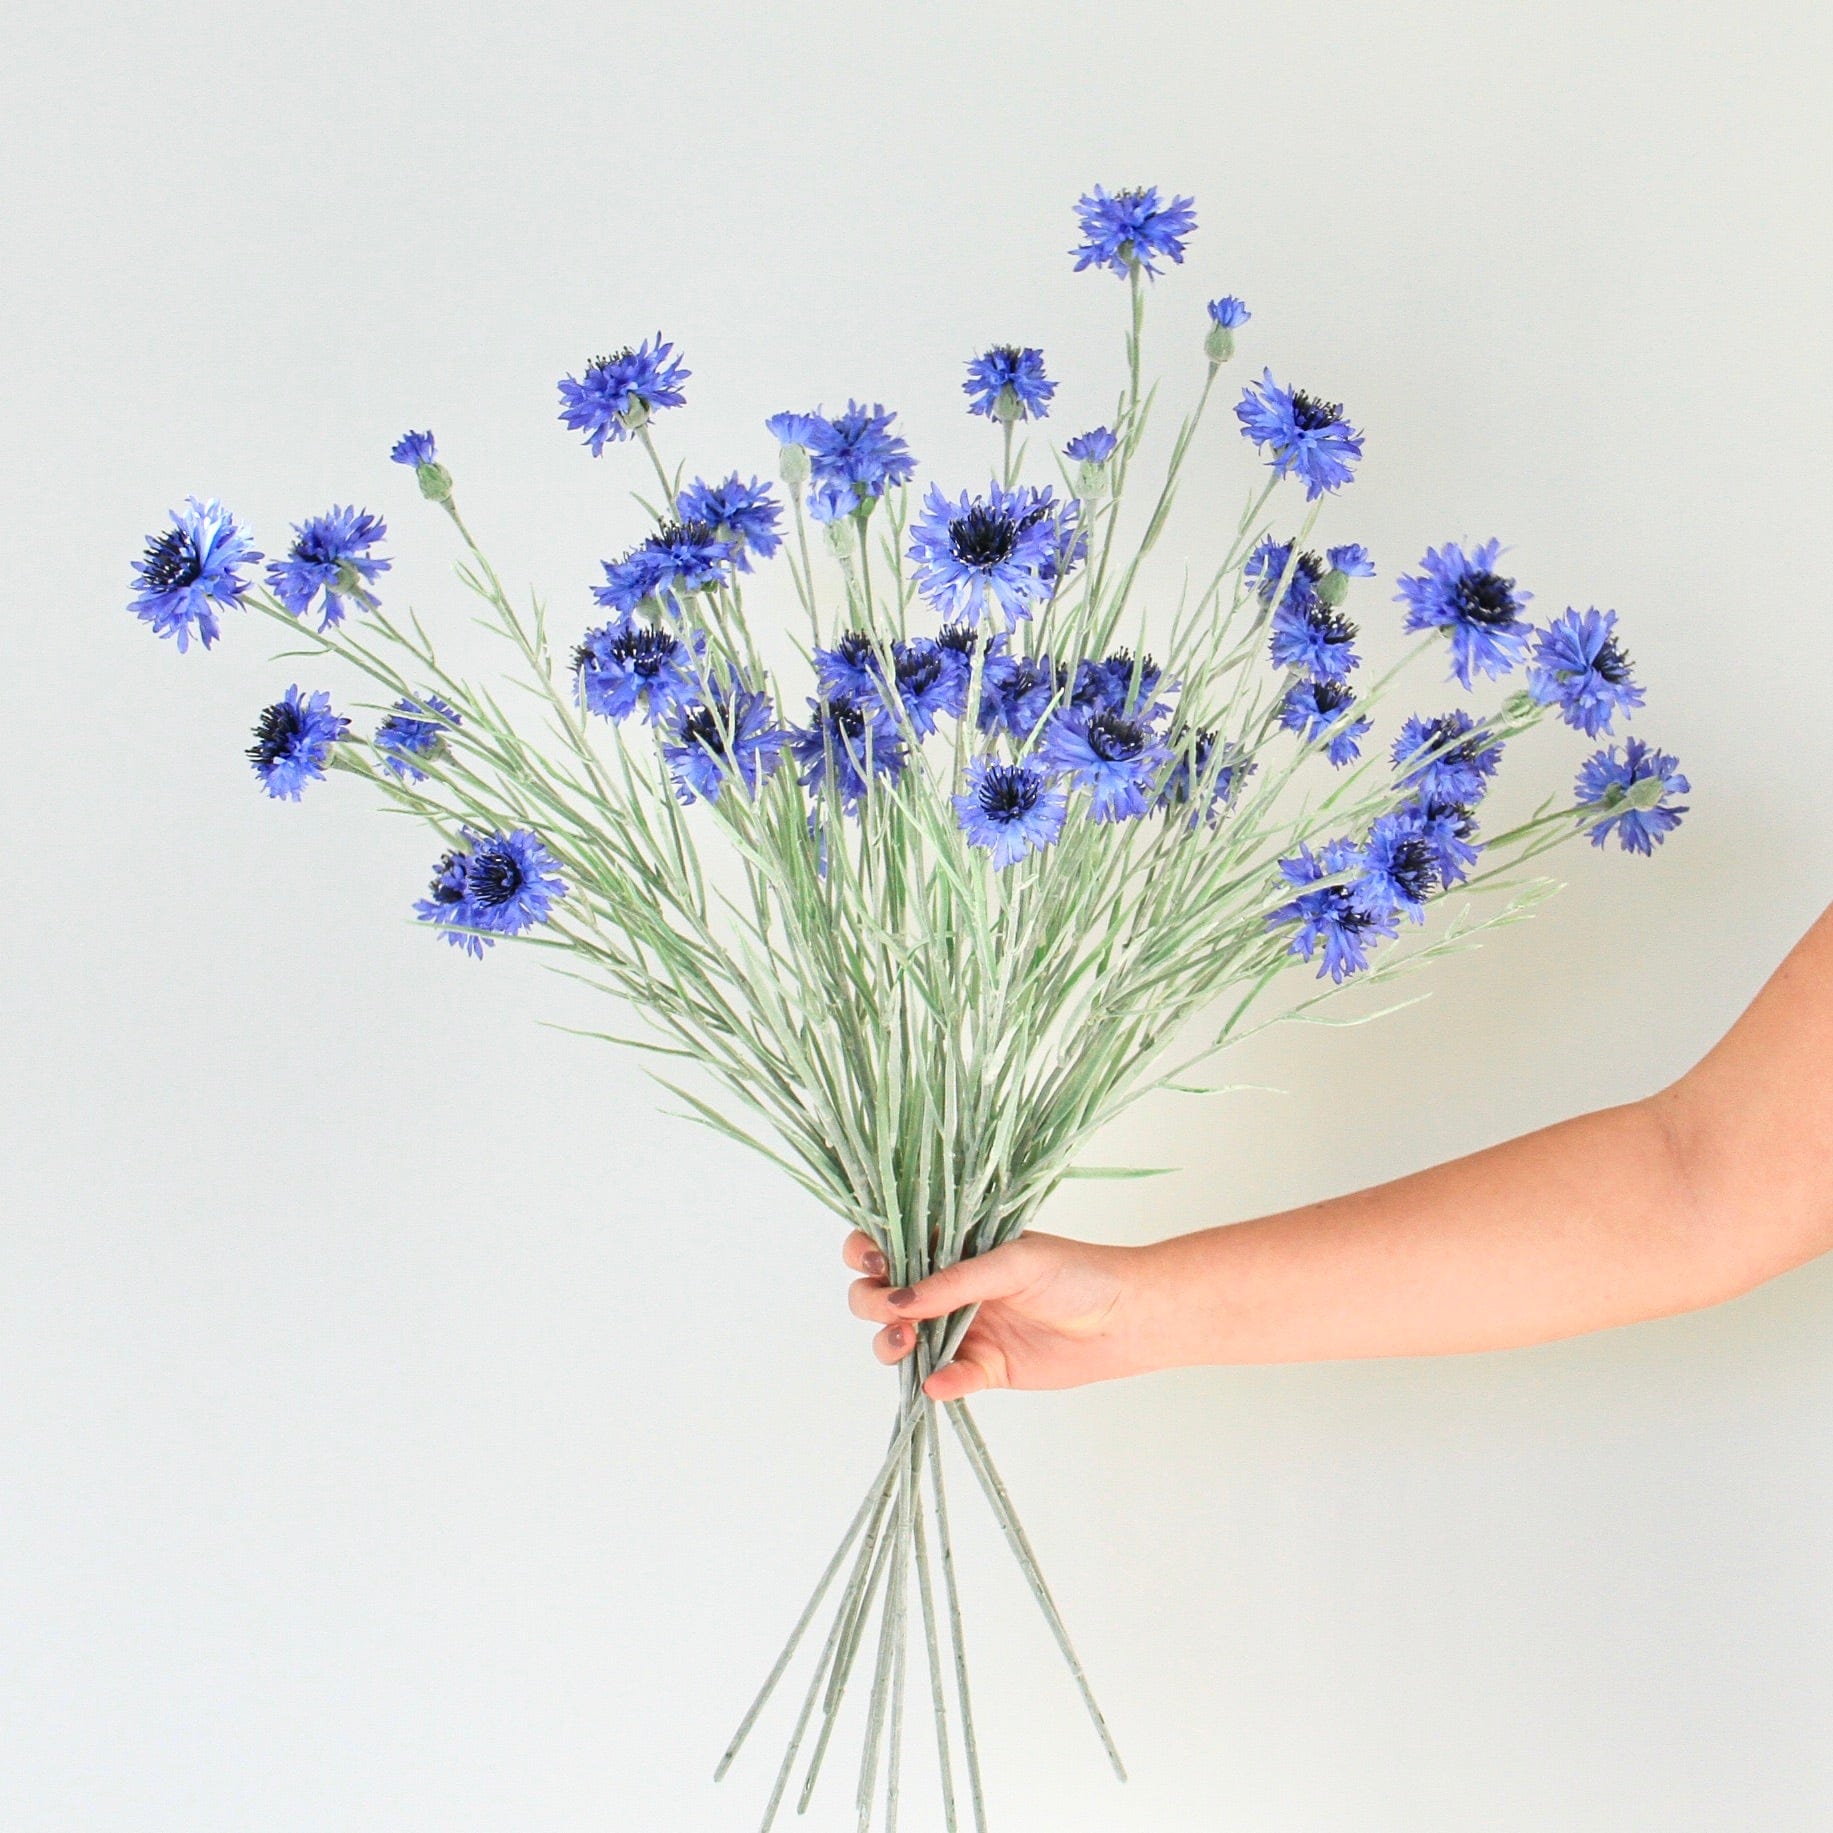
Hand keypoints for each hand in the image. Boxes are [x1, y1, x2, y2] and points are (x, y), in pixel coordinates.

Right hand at [841, 1229, 1159, 1401]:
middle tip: (896, 1314)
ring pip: (901, 1342)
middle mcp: (946, 1288)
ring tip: (909, 1345)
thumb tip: (900, 1301)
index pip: (889, 1244)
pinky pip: (945, 1379)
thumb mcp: (1015, 1262)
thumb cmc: (1076, 1273)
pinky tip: (942, 1381)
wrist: (1124, 1319)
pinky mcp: (982, 1369)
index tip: (874, 1263)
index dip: (866, 1252)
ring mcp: (960, 1329)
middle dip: (872, 1304)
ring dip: (890, 1345)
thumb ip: (957, 1281)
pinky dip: (937, 1383)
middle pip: (880, 1296)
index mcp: (949, 1247)